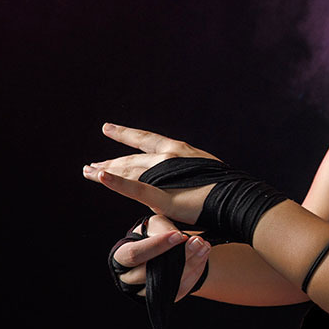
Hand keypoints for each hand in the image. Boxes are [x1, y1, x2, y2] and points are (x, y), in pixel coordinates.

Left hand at [83, 123, 218, 224]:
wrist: (240, 199)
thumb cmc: (227, 190)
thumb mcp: (202, 173)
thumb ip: (183, 175)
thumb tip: (172, 184)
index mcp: (178, 150)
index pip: (145, 139)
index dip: (125, 134)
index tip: (108, 129)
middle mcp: (168, 157)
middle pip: (131, 158)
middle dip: (109, 161)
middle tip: (91, 165)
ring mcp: (164, 175)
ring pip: (127, 171)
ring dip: (105, 171)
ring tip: (89, 172)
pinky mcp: (162, 196)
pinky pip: (134, 188)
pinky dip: (115, 182)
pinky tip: (100, 177)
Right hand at [111, 214, 211, 301]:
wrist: (165, 249)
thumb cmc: (155, 233)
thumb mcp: (155, 224)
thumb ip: (163, 228)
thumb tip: (180, 238)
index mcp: (120, 257)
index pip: (134, 254)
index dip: (156, 246)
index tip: (180, 235)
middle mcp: (129, 278)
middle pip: (150, 273)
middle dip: (178, 256)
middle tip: (197, 242)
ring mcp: (145, 292)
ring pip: (167, 284)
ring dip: (190, 265)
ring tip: (204, 247)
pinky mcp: (163, 298)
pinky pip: (179, 290)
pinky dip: (194, 273)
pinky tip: (203, 257)